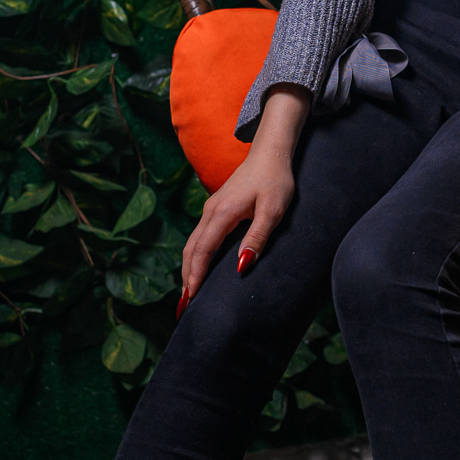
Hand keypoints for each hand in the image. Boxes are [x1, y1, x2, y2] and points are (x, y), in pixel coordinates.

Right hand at [178, 84, 310, 307]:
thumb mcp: (273, 210)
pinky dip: (195, 257)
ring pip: (193, 243)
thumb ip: (257, 237)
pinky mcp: (215, 209)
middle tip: (184, 306)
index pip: (203, 250)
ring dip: (189, 268)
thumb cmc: (275, 180)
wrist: (270, 153)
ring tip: (188, 293)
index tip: (191, 298)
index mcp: (222, 213)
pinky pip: (199, 237)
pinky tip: (198, 269)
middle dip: (187, 277)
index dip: (196, 276)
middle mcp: (210, 211)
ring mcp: (210, 209)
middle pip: (191, 250)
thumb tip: (241, 265)